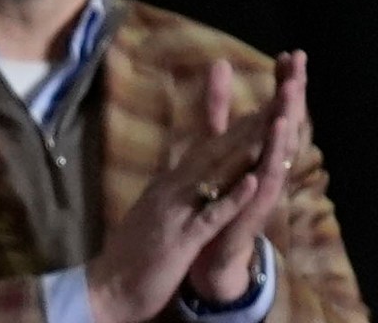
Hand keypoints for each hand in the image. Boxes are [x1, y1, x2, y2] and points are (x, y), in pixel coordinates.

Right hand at [86, 66, 301, 322]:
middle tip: (276, 97)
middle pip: (214, 151)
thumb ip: (170, 193)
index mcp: (168, 186)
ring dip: (244, 149)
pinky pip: (210, 216)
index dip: (233, 125)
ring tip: (271, 123)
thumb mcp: (155, 215)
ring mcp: (175, 212)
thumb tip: (183, 176)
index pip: (205, 148)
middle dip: (247, 125)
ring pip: (215, 175)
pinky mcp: (181, 239)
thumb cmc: (132, 256)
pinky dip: (231, 198)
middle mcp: (171, 190)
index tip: (260, 103)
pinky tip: (251, 181)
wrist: (107, 287)